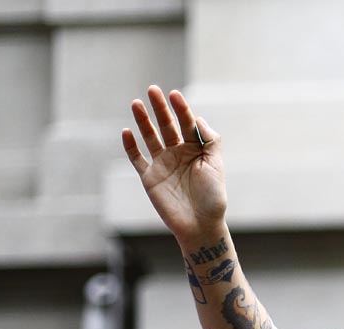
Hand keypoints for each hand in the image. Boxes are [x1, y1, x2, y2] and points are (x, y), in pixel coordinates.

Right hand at [122, 85, 227, 241]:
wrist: (200, 224)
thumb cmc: (213, 197)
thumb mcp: (216, 165)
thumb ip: (210, 141)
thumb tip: (198, 118)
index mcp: (196, 150)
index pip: (187, 124)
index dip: (180, 109)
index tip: (174, 94)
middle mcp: (178, 154)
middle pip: (167, 126)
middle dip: (160, 108)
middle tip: (152, 90)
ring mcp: (163, 164)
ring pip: (150, 137)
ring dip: (143, 121)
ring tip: (136, 103)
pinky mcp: (150, 177)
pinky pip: (137, 159)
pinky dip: (130, 146)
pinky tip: (127, 132)